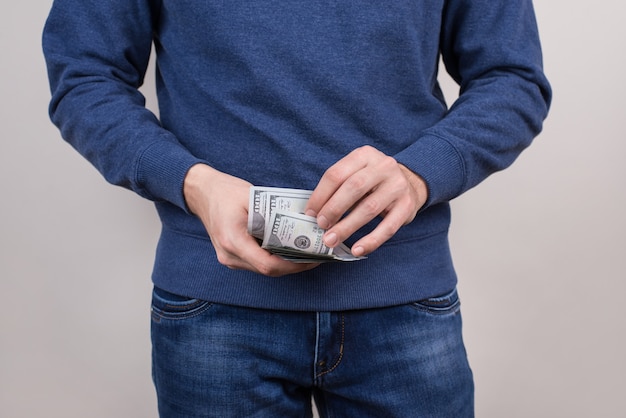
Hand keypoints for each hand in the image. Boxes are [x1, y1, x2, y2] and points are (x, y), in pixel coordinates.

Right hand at [184, 164, 318, 276]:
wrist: (201, 192)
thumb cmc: (225, 192)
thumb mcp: (251, 197)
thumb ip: (272, 213)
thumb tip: (300, 225)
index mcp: (233, 241)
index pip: (268, 265)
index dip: (293, 266)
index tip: (312, 259)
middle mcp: (229, 255)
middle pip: (268, 270)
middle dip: (295, 265)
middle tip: (317, 256)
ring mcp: (229, 258)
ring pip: (264, 269)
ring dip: (286, 263)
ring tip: (308, 253)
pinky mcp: (232, 256)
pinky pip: (257, 263)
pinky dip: (275, 259)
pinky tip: (289, 250)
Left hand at [304, 146, 427, 256]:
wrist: (410, 183)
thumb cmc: (373, 182)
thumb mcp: (356, 173)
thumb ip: (337, 188)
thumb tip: (313, 213)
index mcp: (364, 155)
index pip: (337, 174)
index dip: (320, 195)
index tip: (310, 213)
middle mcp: (384, 166)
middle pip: (353, 188)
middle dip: (333, 209)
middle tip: (321, 226)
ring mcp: (398, 185)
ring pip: (369, 208)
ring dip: (347, 227)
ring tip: (331, 240)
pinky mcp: (407, 206)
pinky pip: (388, 227)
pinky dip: (371, 240)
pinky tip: (357, 250)